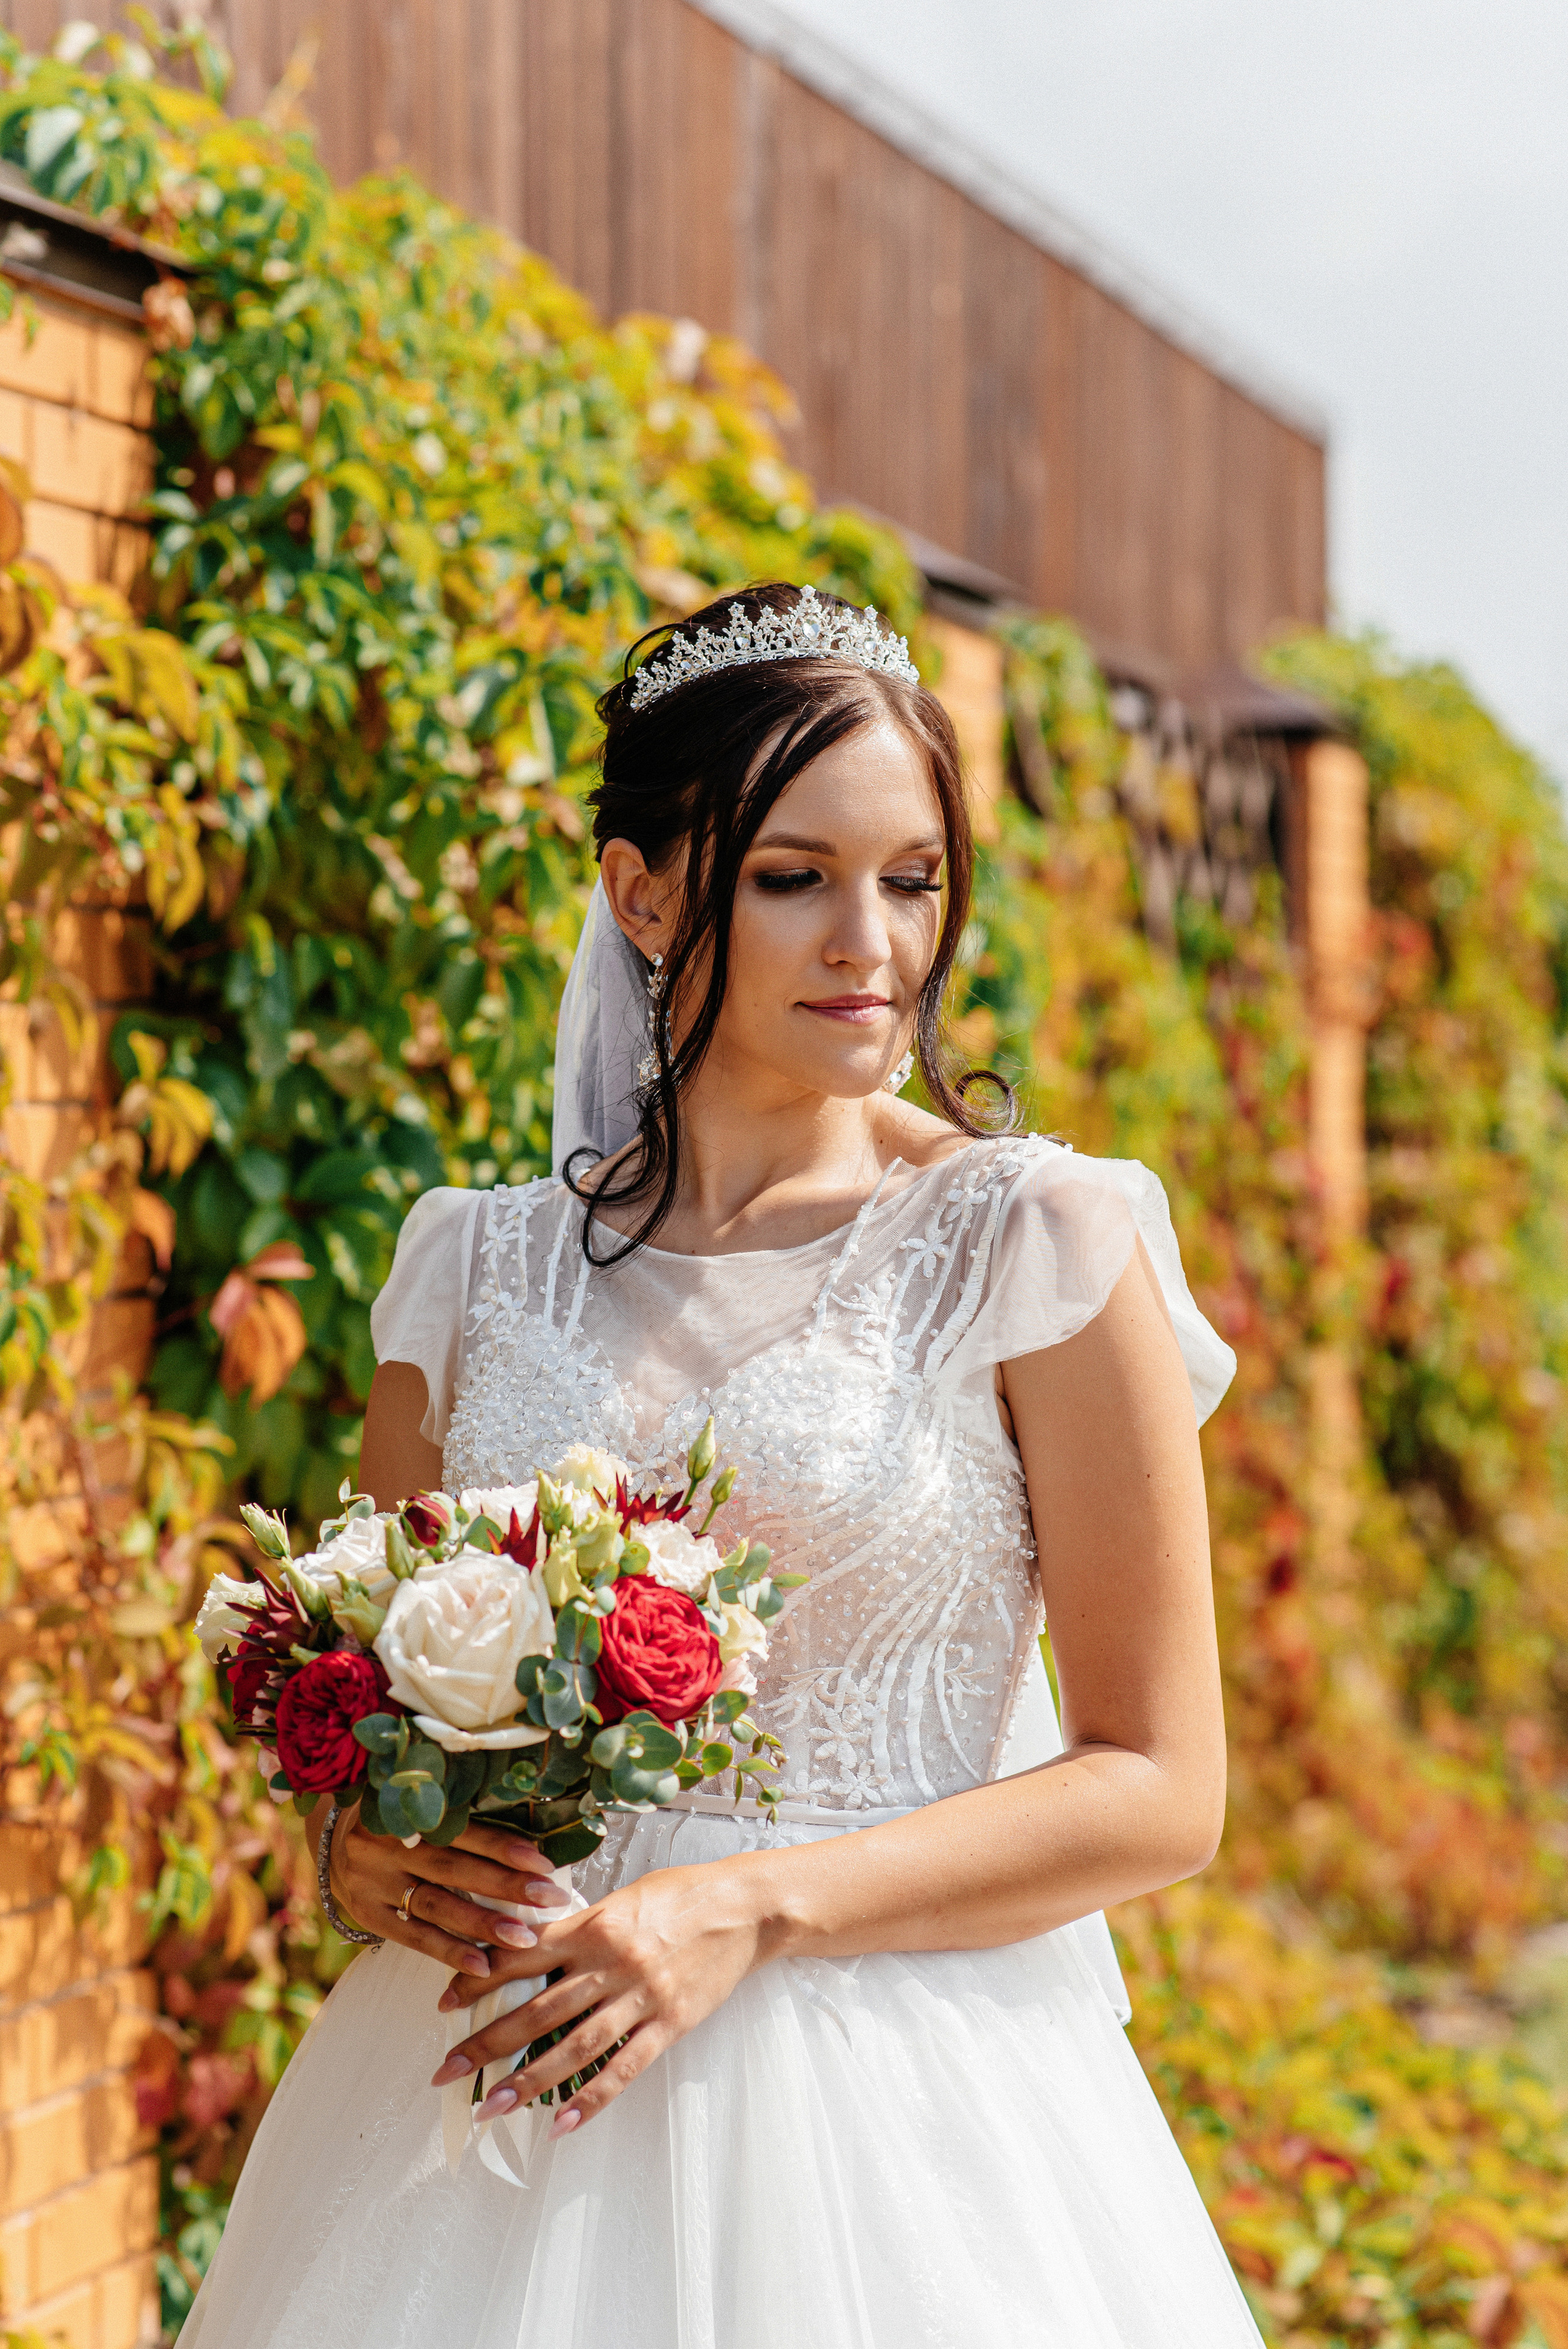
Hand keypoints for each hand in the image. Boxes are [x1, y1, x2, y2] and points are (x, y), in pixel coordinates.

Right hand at [329, 1802, 570, 1975]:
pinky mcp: (366, 1914)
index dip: (502, 1846)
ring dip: (483, 1924)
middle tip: (549, 1899)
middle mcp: (386, 1845)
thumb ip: (455, 1819)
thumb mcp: (415, 1807)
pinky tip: (482, 1966)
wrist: (330, 1840)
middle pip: (453, 1869)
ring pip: (436, 1906)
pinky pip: (413, 1937)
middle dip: (505, 1885)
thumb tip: (525, 1840)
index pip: (460, 1830)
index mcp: (404, 1810)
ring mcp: (373, 1883)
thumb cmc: (395, 1821)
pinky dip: (449, 1952)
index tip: (543, 1862)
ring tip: (523, 1939)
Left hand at [428, 1856, 774, 2137]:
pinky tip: (563, 2123)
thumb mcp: (622, 1898)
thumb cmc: (681, 1895)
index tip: (443, 2005)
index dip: (479, 1980)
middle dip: (487, 2042)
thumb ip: (578, 1926)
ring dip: (529, 2080)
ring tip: (492, 2107)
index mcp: (594, 1925)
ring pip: (575, 2046)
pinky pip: (625, 2067)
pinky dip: (593, 2099)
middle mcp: (612, 1963)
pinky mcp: (671, 2023)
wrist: (743, 1907)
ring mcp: (642, 1996)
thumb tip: (529, 1947)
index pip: (522, 1956)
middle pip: (538, 2010)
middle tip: (448, 2071)